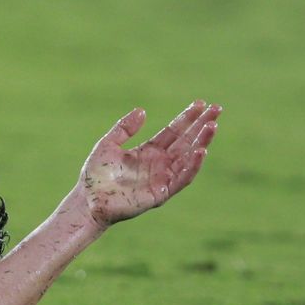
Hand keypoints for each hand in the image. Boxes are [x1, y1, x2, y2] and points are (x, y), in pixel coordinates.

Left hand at [77, 101, 219, 226]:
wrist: (88, 200)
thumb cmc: (95, 175)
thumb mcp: (108, 144)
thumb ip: (124, 128)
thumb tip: (142, 111)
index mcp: (148, 151)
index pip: (173, 131)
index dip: (187, 118)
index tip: (201, 103)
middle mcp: (159, 164)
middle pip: (186, 141)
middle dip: (201, 126)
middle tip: (217, 109)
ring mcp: (162, 178)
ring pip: (188, 158)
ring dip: (202, 142)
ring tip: (212, 126)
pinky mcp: (161, 194)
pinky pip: (181, 179)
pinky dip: (192, 166)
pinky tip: (201, 151)